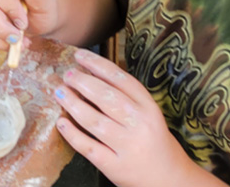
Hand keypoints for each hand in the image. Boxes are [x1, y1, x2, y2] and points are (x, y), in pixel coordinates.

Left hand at [55, 49, 197, 186]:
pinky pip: (89, 148)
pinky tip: (61, 123)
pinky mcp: (115, 167)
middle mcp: (139, 125)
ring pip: (95, 122)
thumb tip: (90, 75)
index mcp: (149, 108)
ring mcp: (127, 147)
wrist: (169, 179)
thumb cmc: (154, 142)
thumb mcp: (148, 115)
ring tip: (60, 92)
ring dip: (74, 105)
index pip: (121, 80)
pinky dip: (73, 134)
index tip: (80, 56)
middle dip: (83, 83)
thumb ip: (126, 98)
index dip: (98, 65)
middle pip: (107, 98)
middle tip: (67, 74)